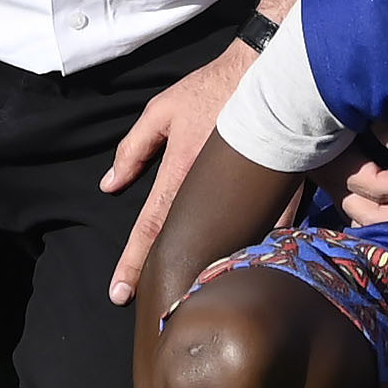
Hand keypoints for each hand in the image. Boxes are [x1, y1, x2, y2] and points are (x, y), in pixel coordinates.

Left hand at [96, 37, 264, 307]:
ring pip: (226, 249)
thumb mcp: (163, 111)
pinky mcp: (278, 200)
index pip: (151, 227)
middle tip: (153, 309)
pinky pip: (261, 238)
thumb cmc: (214, 89)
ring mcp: (248, 199)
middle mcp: (212, 193)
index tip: (118, 293)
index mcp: (180, 173)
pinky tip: (240, 278)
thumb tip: (109, 185)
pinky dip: (249, 258)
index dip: (133, 261)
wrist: (274, 77)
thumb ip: (134, 149)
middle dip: (170, 279)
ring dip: (209, 274)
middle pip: (189, 248)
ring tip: (193, 302)